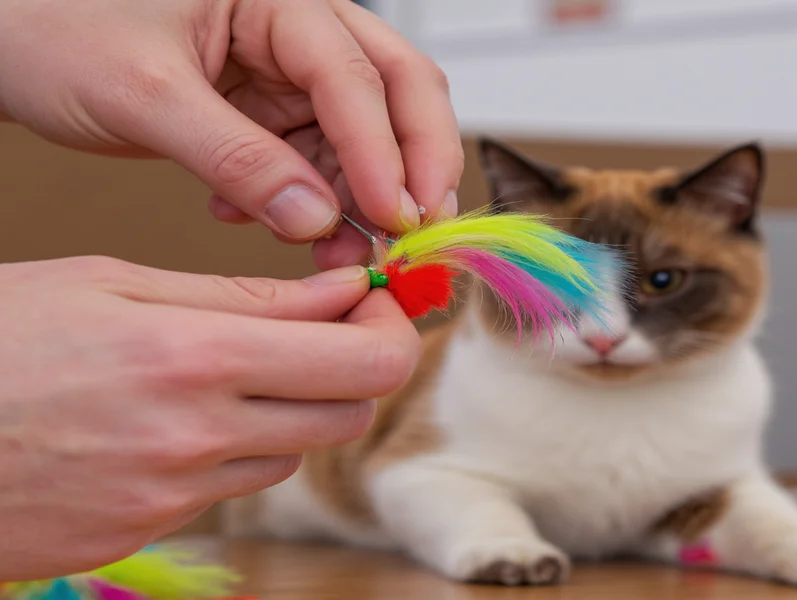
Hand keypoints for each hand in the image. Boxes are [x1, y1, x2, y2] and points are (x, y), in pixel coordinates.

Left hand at [0, 0, 463, 268]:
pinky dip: (316, 207)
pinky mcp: (272, 115)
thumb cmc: (56, 25)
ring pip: (365, 140)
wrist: (12, 37)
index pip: (357, 75)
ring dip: (364, 202)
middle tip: (414, 234)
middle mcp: (298, 31)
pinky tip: (280, 227)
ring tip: (342, 255)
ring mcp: (289, 76)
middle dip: (413, 165)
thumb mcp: (144, 92)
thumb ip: (234, 156)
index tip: (398, 218)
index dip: (384, 151)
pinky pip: (321, 165)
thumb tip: (313, 218)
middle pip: (397, 92)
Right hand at [0, 256, 419, 579]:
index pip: (360, 362)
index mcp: (195, 357)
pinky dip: (241, 444)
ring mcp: (176, 496)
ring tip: (235, 366)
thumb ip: (243, 294)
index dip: (391, 329)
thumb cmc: (0, 336)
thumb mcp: (114, 281)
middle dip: (354, 366)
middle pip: (347, 413)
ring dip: (293, 406)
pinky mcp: (151, 530)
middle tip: (324, 328)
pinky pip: (236, 483)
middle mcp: (198, 438)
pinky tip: (188, 413)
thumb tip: (342, 291)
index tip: (378, 304)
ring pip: (296, 450)